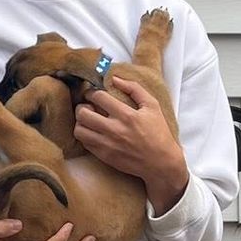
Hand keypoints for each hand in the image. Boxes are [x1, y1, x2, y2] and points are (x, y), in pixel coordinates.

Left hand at [74, 75, 187, 212]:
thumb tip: (115, 78)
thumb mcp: (152, 106)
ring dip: (80, 122)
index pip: (98, 97)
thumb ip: (134, 89)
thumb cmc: (158, 132)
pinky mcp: (104, 156)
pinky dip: (85, 135)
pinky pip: (84, 143)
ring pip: (79, 130)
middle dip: (82, 106)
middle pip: (83, 113)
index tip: (93, 94)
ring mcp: (108, 145)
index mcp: (126, 115)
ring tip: (88, 120)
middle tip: (87, 106)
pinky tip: (93, 132)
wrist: (161, 162)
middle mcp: (114, 130)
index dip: (92, 92)